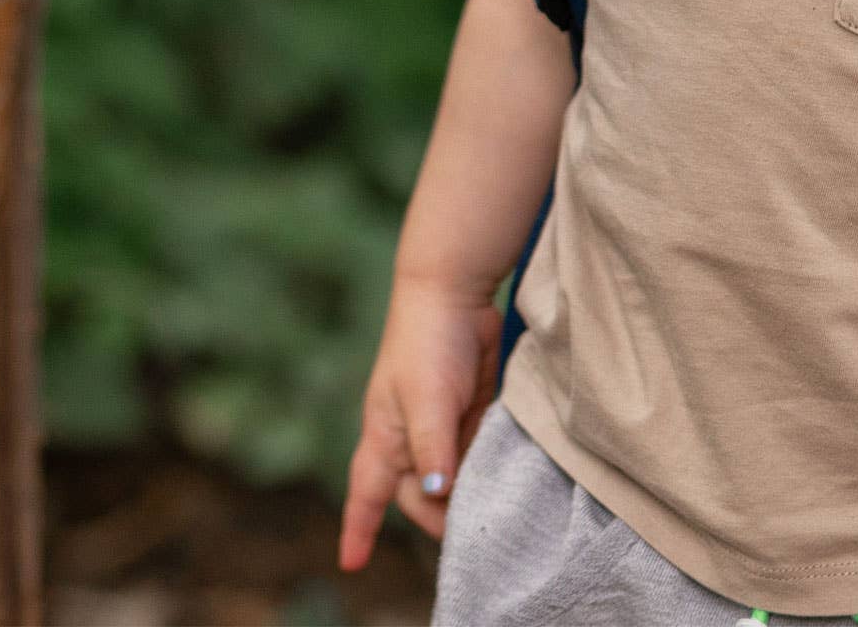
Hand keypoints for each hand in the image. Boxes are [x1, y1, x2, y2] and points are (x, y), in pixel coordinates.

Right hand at [339, 275, 503, 570]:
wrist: (456, 293)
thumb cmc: (427, 345)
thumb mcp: (427, 401)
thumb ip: (432, 449)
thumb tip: (438, 494)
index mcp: (386, 438)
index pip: (366, 494)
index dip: (359, 529)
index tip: (352, 564)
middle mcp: (411, 436)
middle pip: (421, 495)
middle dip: (438, 516)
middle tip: (469, 532)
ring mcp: (442, 423)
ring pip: (453, 475)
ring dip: (468, 491)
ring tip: (491, 509)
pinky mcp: (471, 409)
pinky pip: (477, 448)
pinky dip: (486, 463)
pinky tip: (506, 472)